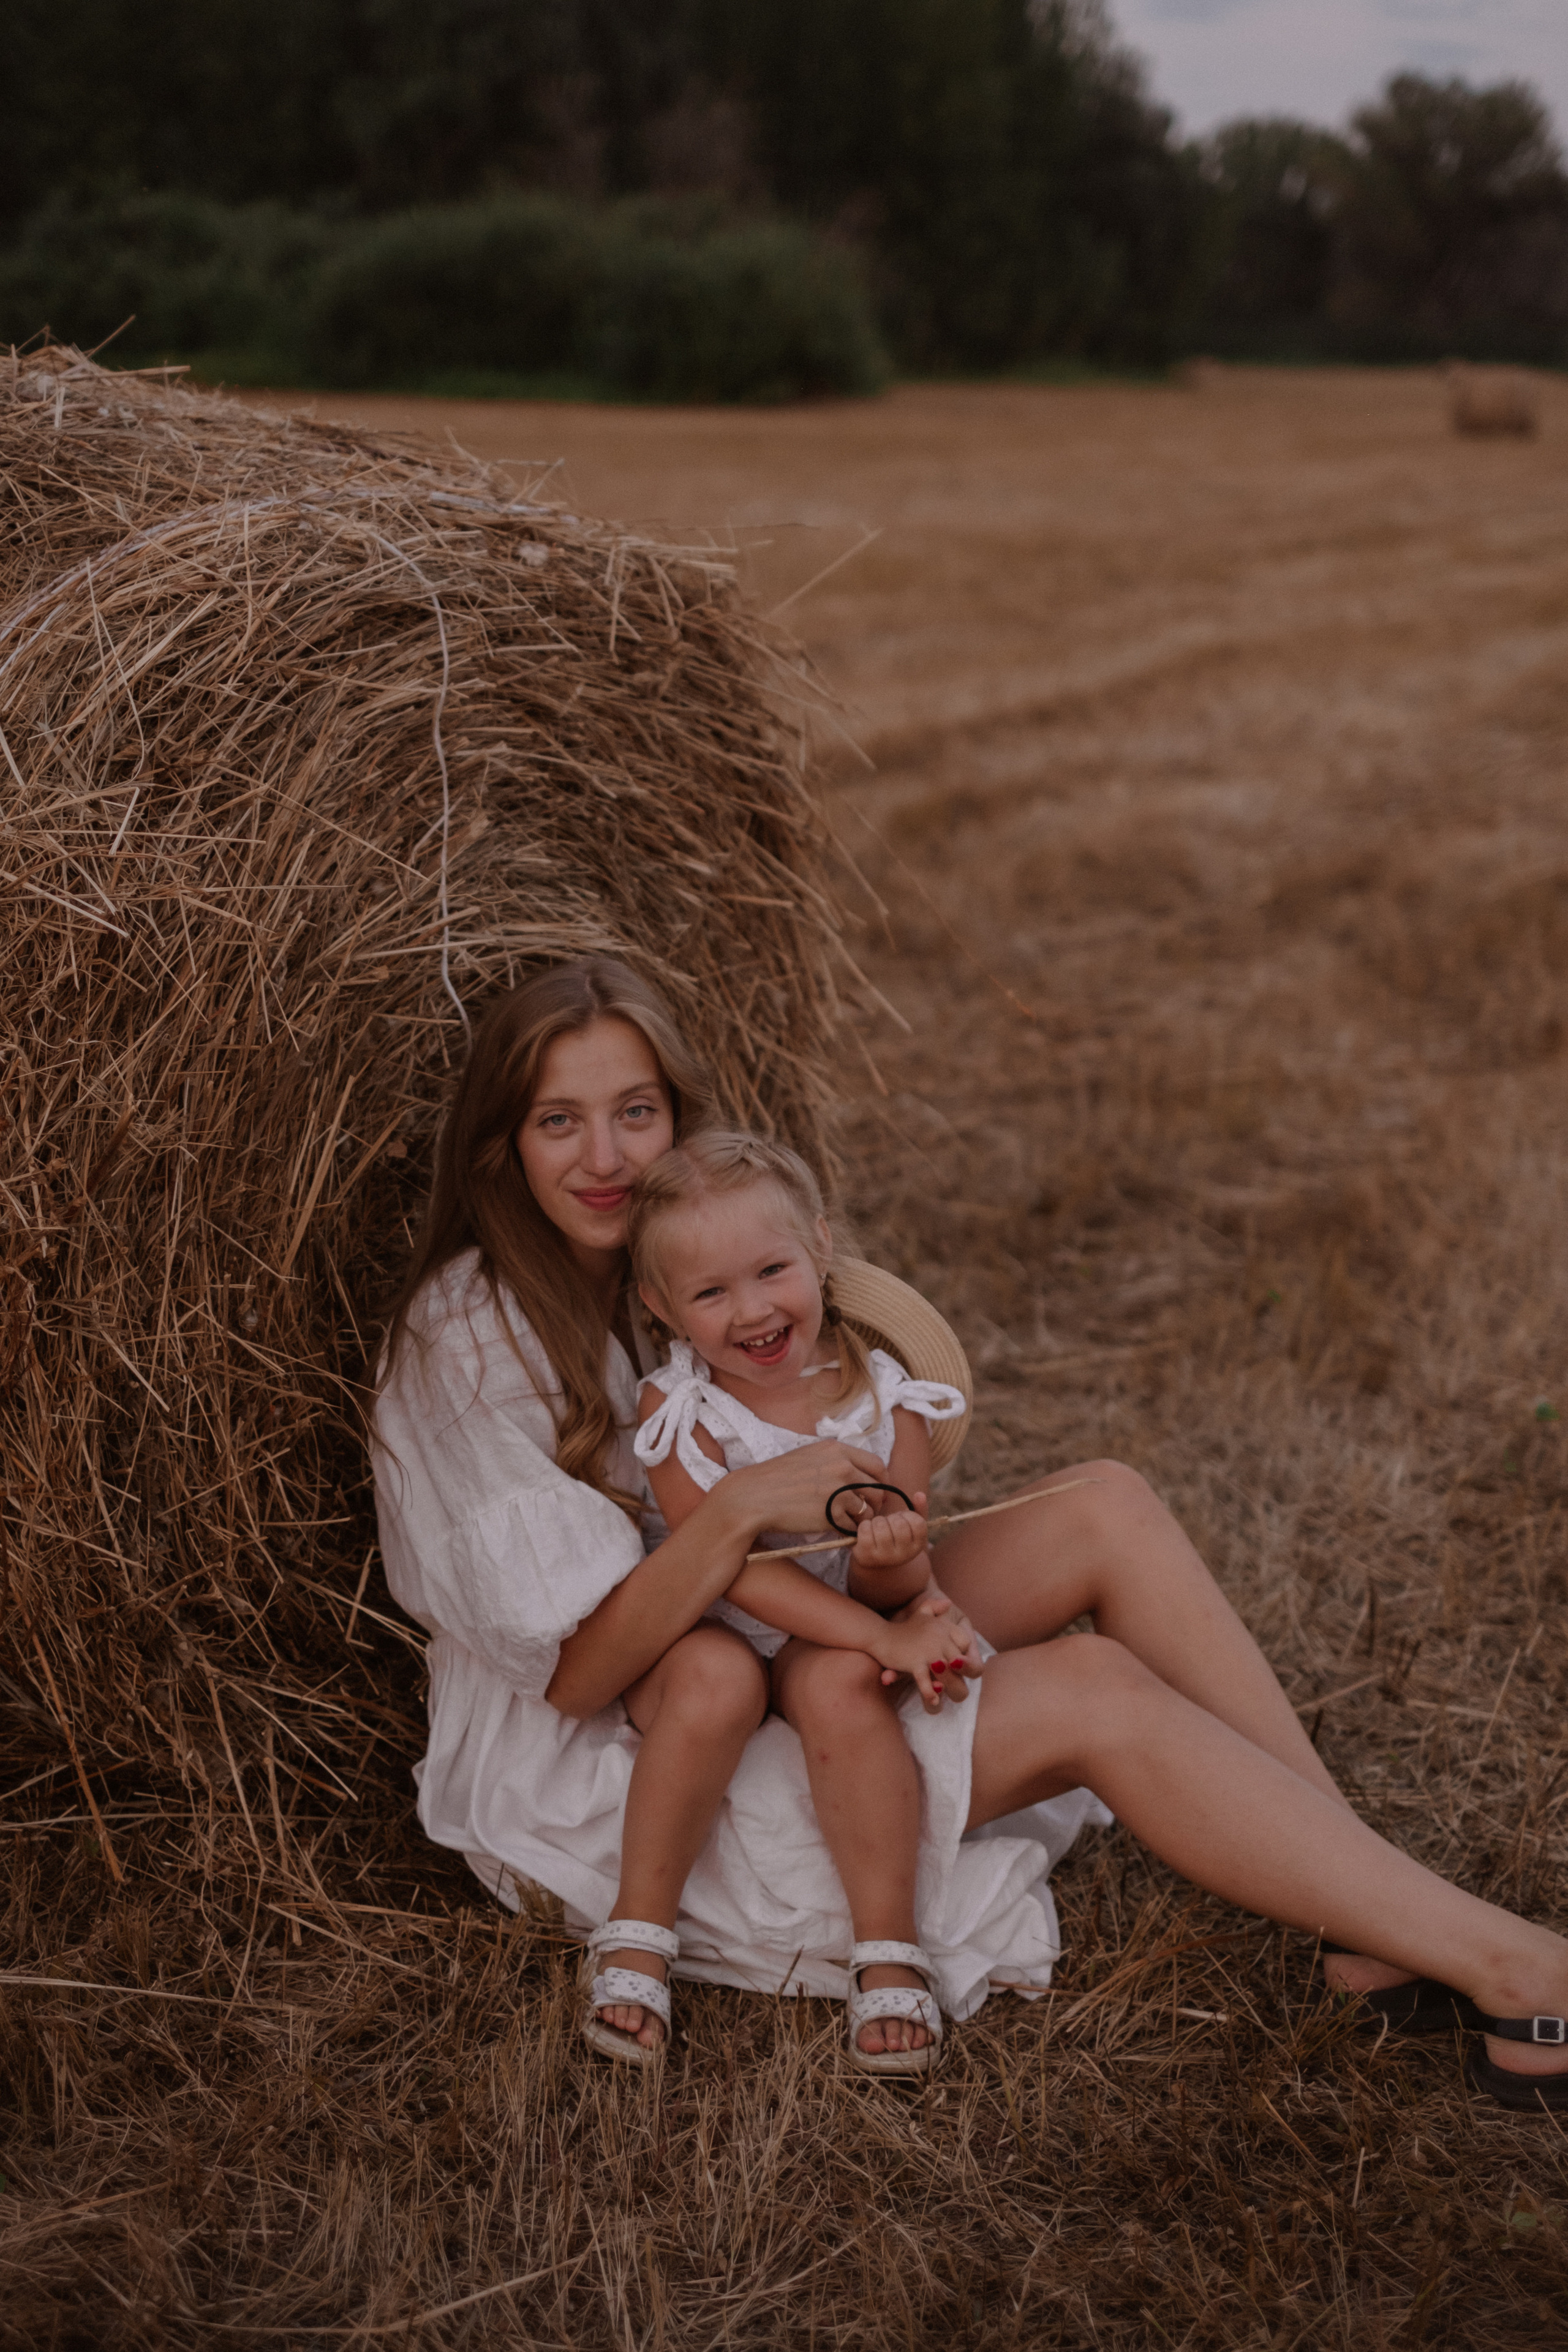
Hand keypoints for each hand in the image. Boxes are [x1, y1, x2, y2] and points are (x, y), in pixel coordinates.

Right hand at [720, 1439, 894, 1543]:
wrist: (754, 1497)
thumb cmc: (777, 1478)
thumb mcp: (809, 1456)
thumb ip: (835, 1460)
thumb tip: (857, 1472)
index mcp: (837, 1450)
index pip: (877, 1465)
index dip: (881, 1481)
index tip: (876, 1492)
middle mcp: (842, 1467)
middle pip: (877, 1489)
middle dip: (875, 1503)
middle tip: (865, 1512)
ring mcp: (839, 1491)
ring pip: (867, 1510)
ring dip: (861, 1520)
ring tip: (849, 1522)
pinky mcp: (832, 1514)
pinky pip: (852, 1526)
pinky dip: (848, 1531)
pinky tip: (837, 1530)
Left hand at [849, 1491, 928, 1573]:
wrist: (877, 1563)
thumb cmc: (896, 1538)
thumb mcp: (911, 1527)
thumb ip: (919, 1510)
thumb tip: (920, 1494)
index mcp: (917, 1546)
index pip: (918, 1523)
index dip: (908, 1516)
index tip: (902, 1519)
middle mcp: (903, 1555)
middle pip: (898, 1524)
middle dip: (891, 1517)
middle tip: (888, 1522)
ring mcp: (885, 1557)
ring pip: (880, 1525)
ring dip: (877, 1521)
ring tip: (878, 1526)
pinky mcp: (866, 1556)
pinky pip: (865, 1530)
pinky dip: (865, 1525)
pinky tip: (868, 1531)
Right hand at [878, 1587, 983, 1701]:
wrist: (880, 1635)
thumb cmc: (905, 1627)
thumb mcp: (922, 1613)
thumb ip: (934, 1606)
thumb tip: (948, 1603)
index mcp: (944, 1627)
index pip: (965, 1643)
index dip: (962, 1654)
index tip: (955, 1661)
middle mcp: (940, 1637)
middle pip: (960, 1662)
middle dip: (957, 1673)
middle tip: (955, 1683)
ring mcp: (928, 1650)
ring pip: (948, 1673)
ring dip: (949, 1684)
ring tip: (945, 1691)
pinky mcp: (916, 1662)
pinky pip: (927, 1680)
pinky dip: (930, 1692)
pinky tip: (934, 1698)